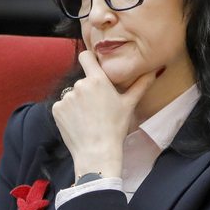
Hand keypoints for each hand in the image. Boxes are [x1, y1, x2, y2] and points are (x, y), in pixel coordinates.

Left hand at [50, 50, 156, 179]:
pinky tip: (78, 123)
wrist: (97, 152)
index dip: (89, 60)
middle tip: (97, 107)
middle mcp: (79, 85)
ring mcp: (66, 97)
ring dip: (78, 103)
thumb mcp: (129, 105)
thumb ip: (140, 84)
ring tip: (88, 118)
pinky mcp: (56, 109)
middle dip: (88, 91)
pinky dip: (68, 113)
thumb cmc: (115, 128)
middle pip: (82, 81)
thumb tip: (154, 70)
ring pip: (72, 95)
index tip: (93, 67)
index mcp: (97, 80)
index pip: (86, 56)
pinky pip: (62, 106)